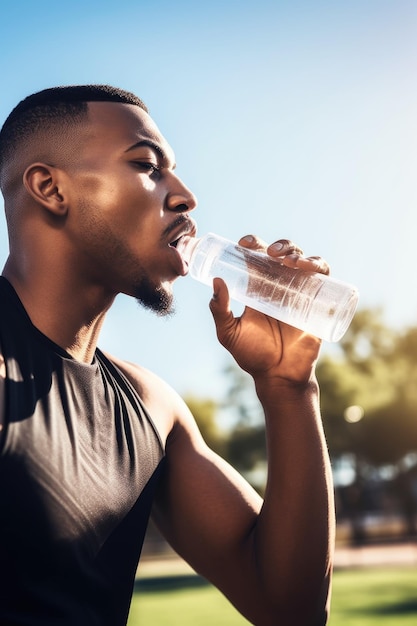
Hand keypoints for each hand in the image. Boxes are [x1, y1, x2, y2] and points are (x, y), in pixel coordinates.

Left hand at [209, 235, 329, 384]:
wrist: (279, 376)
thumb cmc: (252, 355)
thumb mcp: (229, 333)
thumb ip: (220, 311)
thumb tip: (217, 281)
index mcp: (258, 287)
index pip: (256, 257)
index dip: (252, 243)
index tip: (243, 243)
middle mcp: (280, 285)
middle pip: (282, 253)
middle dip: (278, 245)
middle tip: (269, 253)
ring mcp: (300, 292)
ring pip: (303, 259)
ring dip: (297, 252)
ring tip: (288, 261)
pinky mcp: (319, 301)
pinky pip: (324, 276)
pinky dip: (318, 265)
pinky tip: (308, 267)